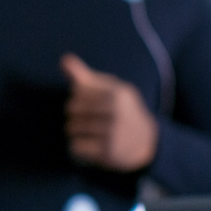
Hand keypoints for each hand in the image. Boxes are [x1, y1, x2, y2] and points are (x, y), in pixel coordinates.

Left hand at [61, 53, 157, 171]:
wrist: (146, 141)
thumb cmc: (120, 110)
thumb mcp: (109, 90)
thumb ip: (84, 76)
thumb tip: (64, 59)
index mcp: (117, 93)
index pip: (78, 92)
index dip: (77, 99)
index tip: (88, 105)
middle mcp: (116, 111)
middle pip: (72, 110)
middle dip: (74, 116)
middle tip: (85, 121)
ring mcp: (113, 132)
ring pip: (72, 128)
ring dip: (74, 132)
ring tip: (86, 133)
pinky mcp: (108, 151)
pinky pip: (75, 147)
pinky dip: (76, 148)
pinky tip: (88, 145)